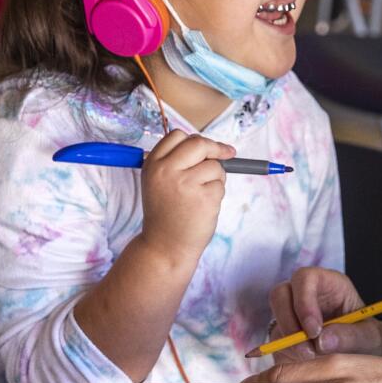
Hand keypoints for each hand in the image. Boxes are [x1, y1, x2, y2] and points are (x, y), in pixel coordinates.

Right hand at [137, 130, 232, 266]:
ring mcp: (185, 184)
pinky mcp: (204, 197)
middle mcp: (166, 171)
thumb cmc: (166, 213)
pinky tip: (203, 208)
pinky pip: (220, 185)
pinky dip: (217, 195)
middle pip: (199, 143)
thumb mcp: (160, 183)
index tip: (210, 147)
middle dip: (216, 148)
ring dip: (216, 178)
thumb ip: (178, 162)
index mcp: (153, 164)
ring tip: (200, 197)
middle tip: (229, 154)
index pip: (177, 135)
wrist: (165, 247)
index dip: (195, 139)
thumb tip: (215, 147)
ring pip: (215, 166)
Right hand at [268, 267, 381, 361]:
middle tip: (308, 349)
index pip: (306, 278)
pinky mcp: (285, 337)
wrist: (367, 360)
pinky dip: (286, 354)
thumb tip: (322, 339)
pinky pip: (275, 342)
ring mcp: (292, 316)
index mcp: (329, 285)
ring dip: (287, 341)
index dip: (304, 300)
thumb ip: (351, 336)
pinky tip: (305, 366)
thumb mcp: (372, 338)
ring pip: (276, 319)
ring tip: (311, 359)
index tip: (313, 330)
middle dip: (289, 322)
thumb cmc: (372, 341)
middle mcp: (306, 296)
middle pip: (281, 294)